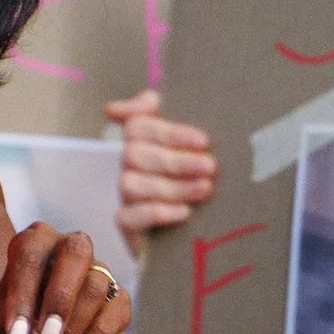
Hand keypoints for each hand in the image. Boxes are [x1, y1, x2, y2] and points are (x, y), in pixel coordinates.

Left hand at [0, 220, 130, 333]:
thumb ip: (12, 331)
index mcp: (35, 244)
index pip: (31, 254)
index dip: (23, 294)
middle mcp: (71, 251)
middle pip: (76, 253)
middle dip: (59, 300)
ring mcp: (98, 275)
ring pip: (95, 289)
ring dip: (70, 333)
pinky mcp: (118, 304)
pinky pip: (111, 320)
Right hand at [105, 92, 218, 241]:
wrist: (193, 233)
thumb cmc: (191, 181)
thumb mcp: (188, 147)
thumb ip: (166, 118)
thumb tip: (141, 100)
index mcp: (138, 143)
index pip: (138, 127)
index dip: (170, 133)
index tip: (204, 141)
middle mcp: (126, 168)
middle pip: (135, 155)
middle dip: (176, 160)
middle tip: (210, 167)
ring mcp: (123, 197)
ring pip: (131, 185)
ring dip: (172, 186)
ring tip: (206, 189)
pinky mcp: (126, 226)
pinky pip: (128, 217)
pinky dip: (157, 212)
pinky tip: (184, 213)